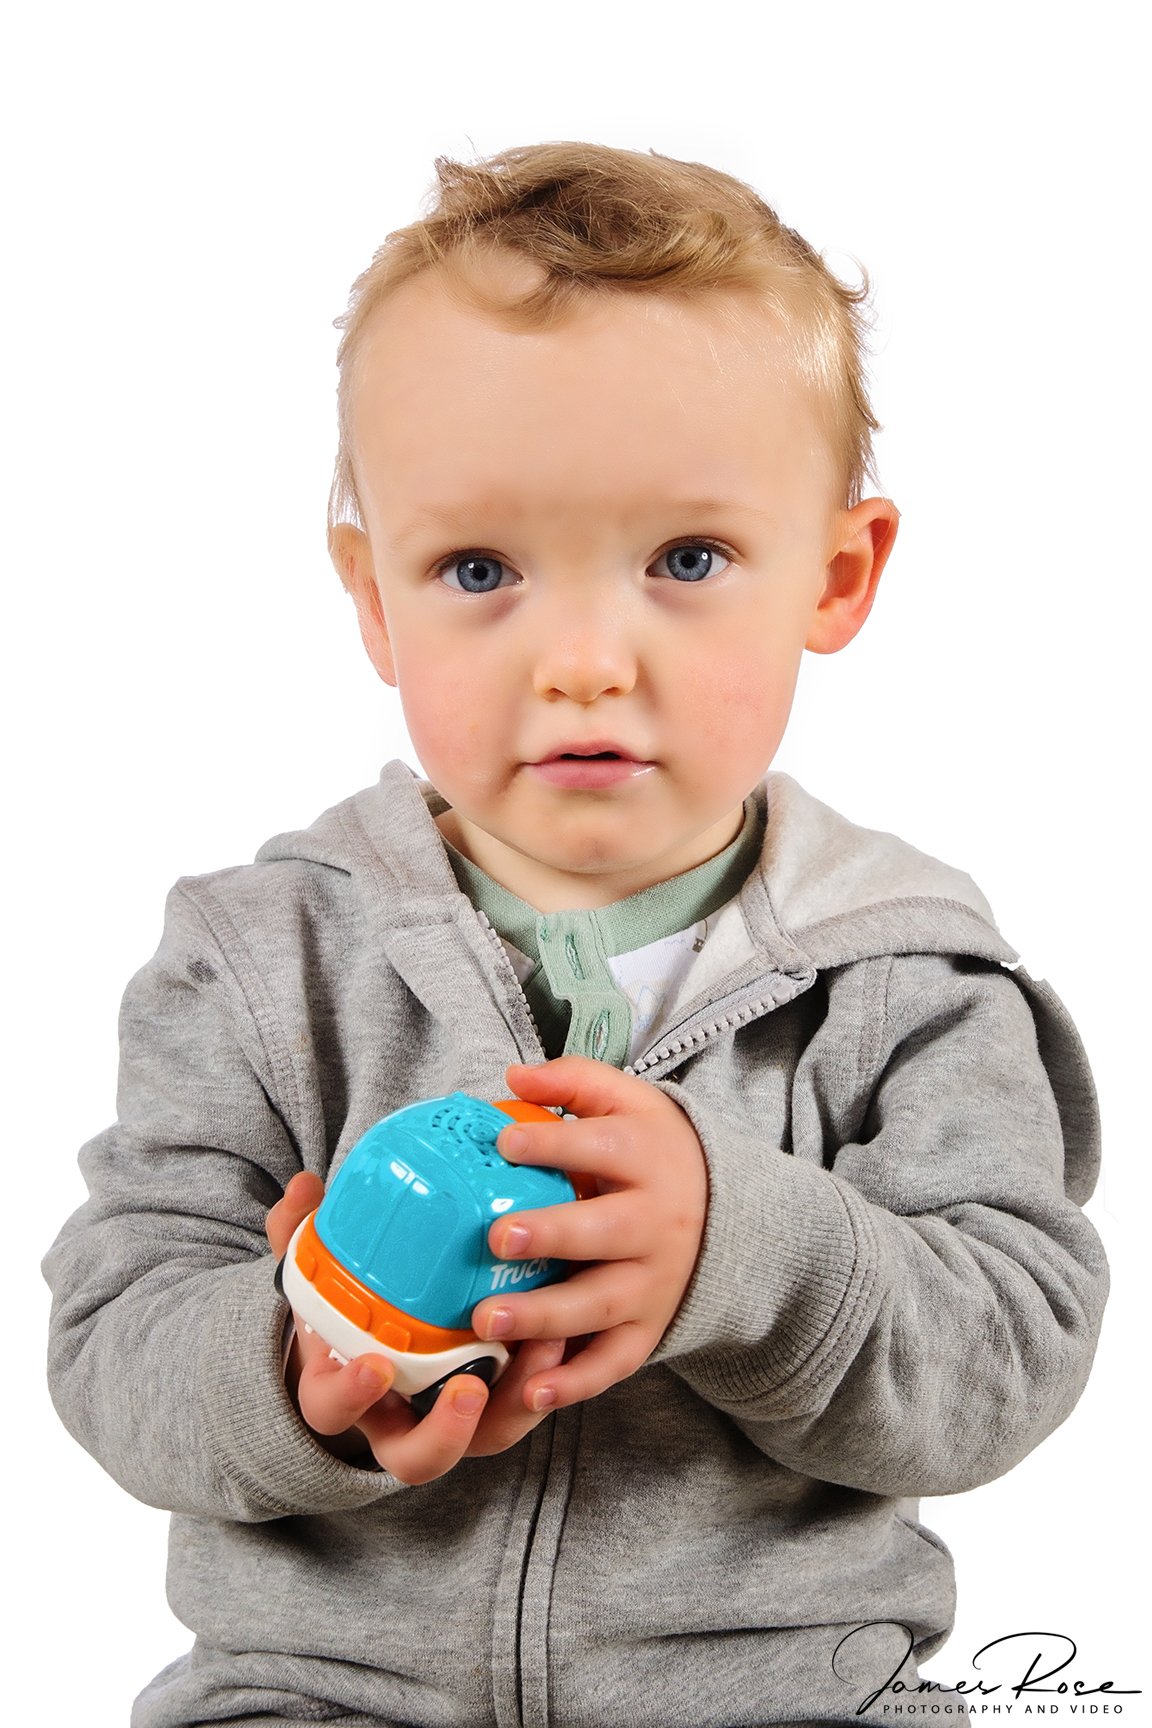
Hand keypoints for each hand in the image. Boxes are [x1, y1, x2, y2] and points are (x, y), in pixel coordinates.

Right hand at [266, 1173, 564, 1483]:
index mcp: (343, 1393)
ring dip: (517, 1402)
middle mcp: (397, 1423)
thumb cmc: (345, 1311)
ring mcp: (451, 1425)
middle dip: (444, 1432)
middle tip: (469, 1389)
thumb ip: (299, 1234)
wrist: (376, 1343)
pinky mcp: (499, 1407)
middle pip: (417, 1458)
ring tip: (544, 1348)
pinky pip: (526, 1406)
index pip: (332, 1409)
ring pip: (485, 1438)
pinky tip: (567, 1328)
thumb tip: (302, 1186)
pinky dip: (548, 1376)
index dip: (351, 1395)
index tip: (373, 1365)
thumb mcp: (316, 1275)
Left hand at [471, 1056, 708, 1413]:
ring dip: (547, 1316)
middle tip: (498, 1239)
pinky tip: (532, 1393)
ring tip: (490, 1318)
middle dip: (552, 1237)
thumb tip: (513, 1077)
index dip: (553, 1146)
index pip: (601, 1149)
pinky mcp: (649, 1327)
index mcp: (646, 1159)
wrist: (727, 1211)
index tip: (505, 1144)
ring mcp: (654, 1281)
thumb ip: (572, 1080)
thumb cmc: (652, 1150)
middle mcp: (655, 1223)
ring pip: (603, 1303)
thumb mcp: (628, 1100)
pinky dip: (577, 1382)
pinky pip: (616, 1361)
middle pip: (604, 1232)